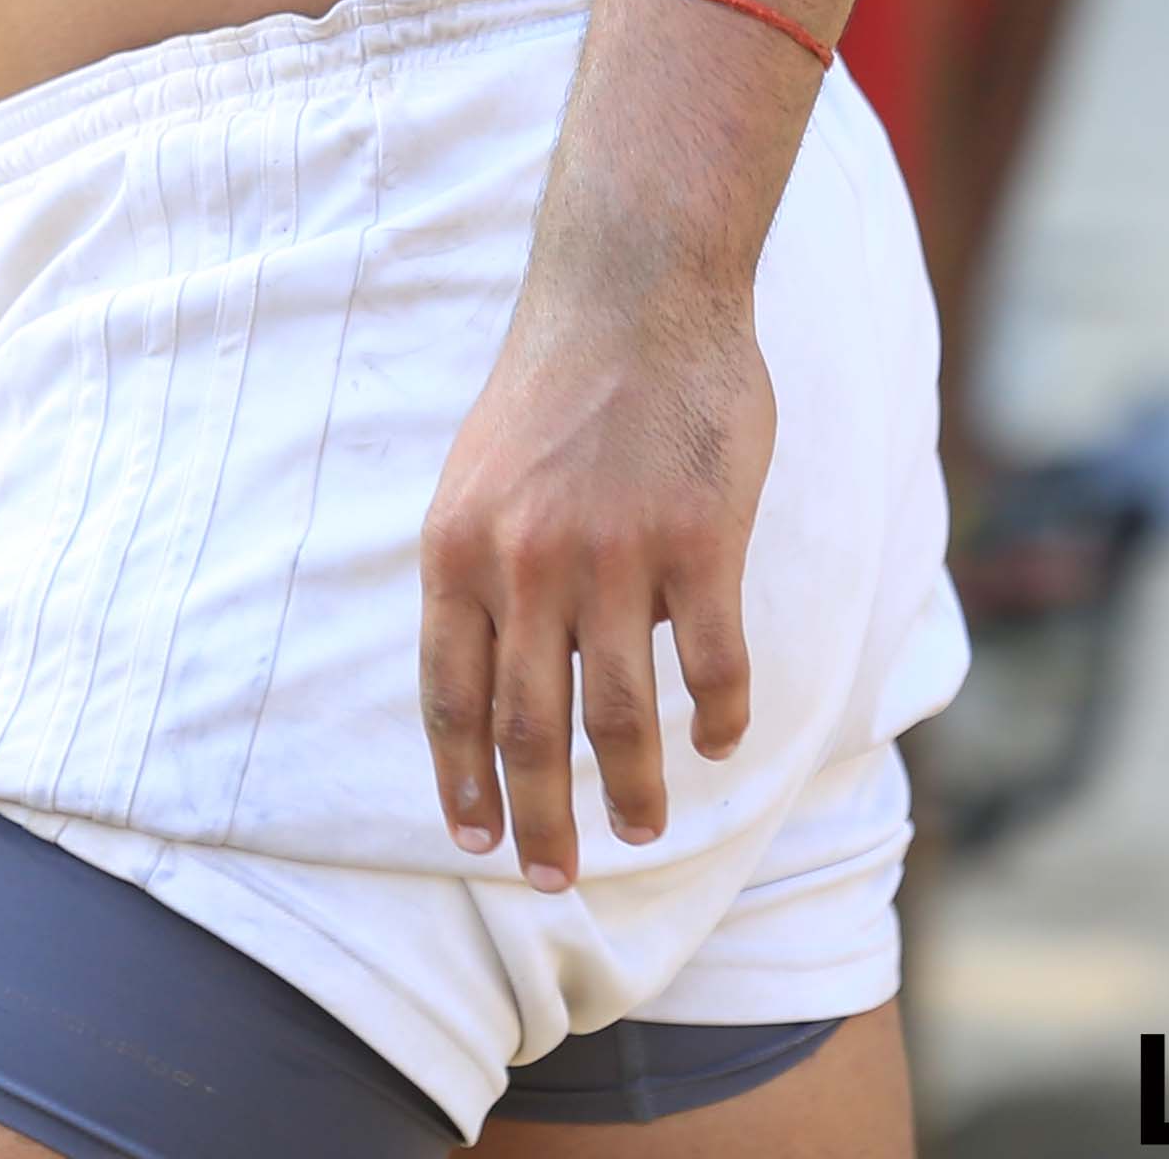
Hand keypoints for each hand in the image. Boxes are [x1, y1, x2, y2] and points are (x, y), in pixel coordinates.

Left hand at [418, 254, 771, 891]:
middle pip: (526, 727)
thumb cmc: (559, 382)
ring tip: (641, 828)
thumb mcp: (481, 474)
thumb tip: (491, 671)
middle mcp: (525, 564)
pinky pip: (710, 665)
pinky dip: (717, 719)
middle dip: (537, 818)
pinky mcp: (696, 543)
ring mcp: (612, 556)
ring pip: (617, 716)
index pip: (449, 698)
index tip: (475, 840)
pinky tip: (720, 742)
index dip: (462, 780)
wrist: (635, 288)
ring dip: (628, 790)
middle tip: (551, 879)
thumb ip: (485, 569)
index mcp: (459, 549)